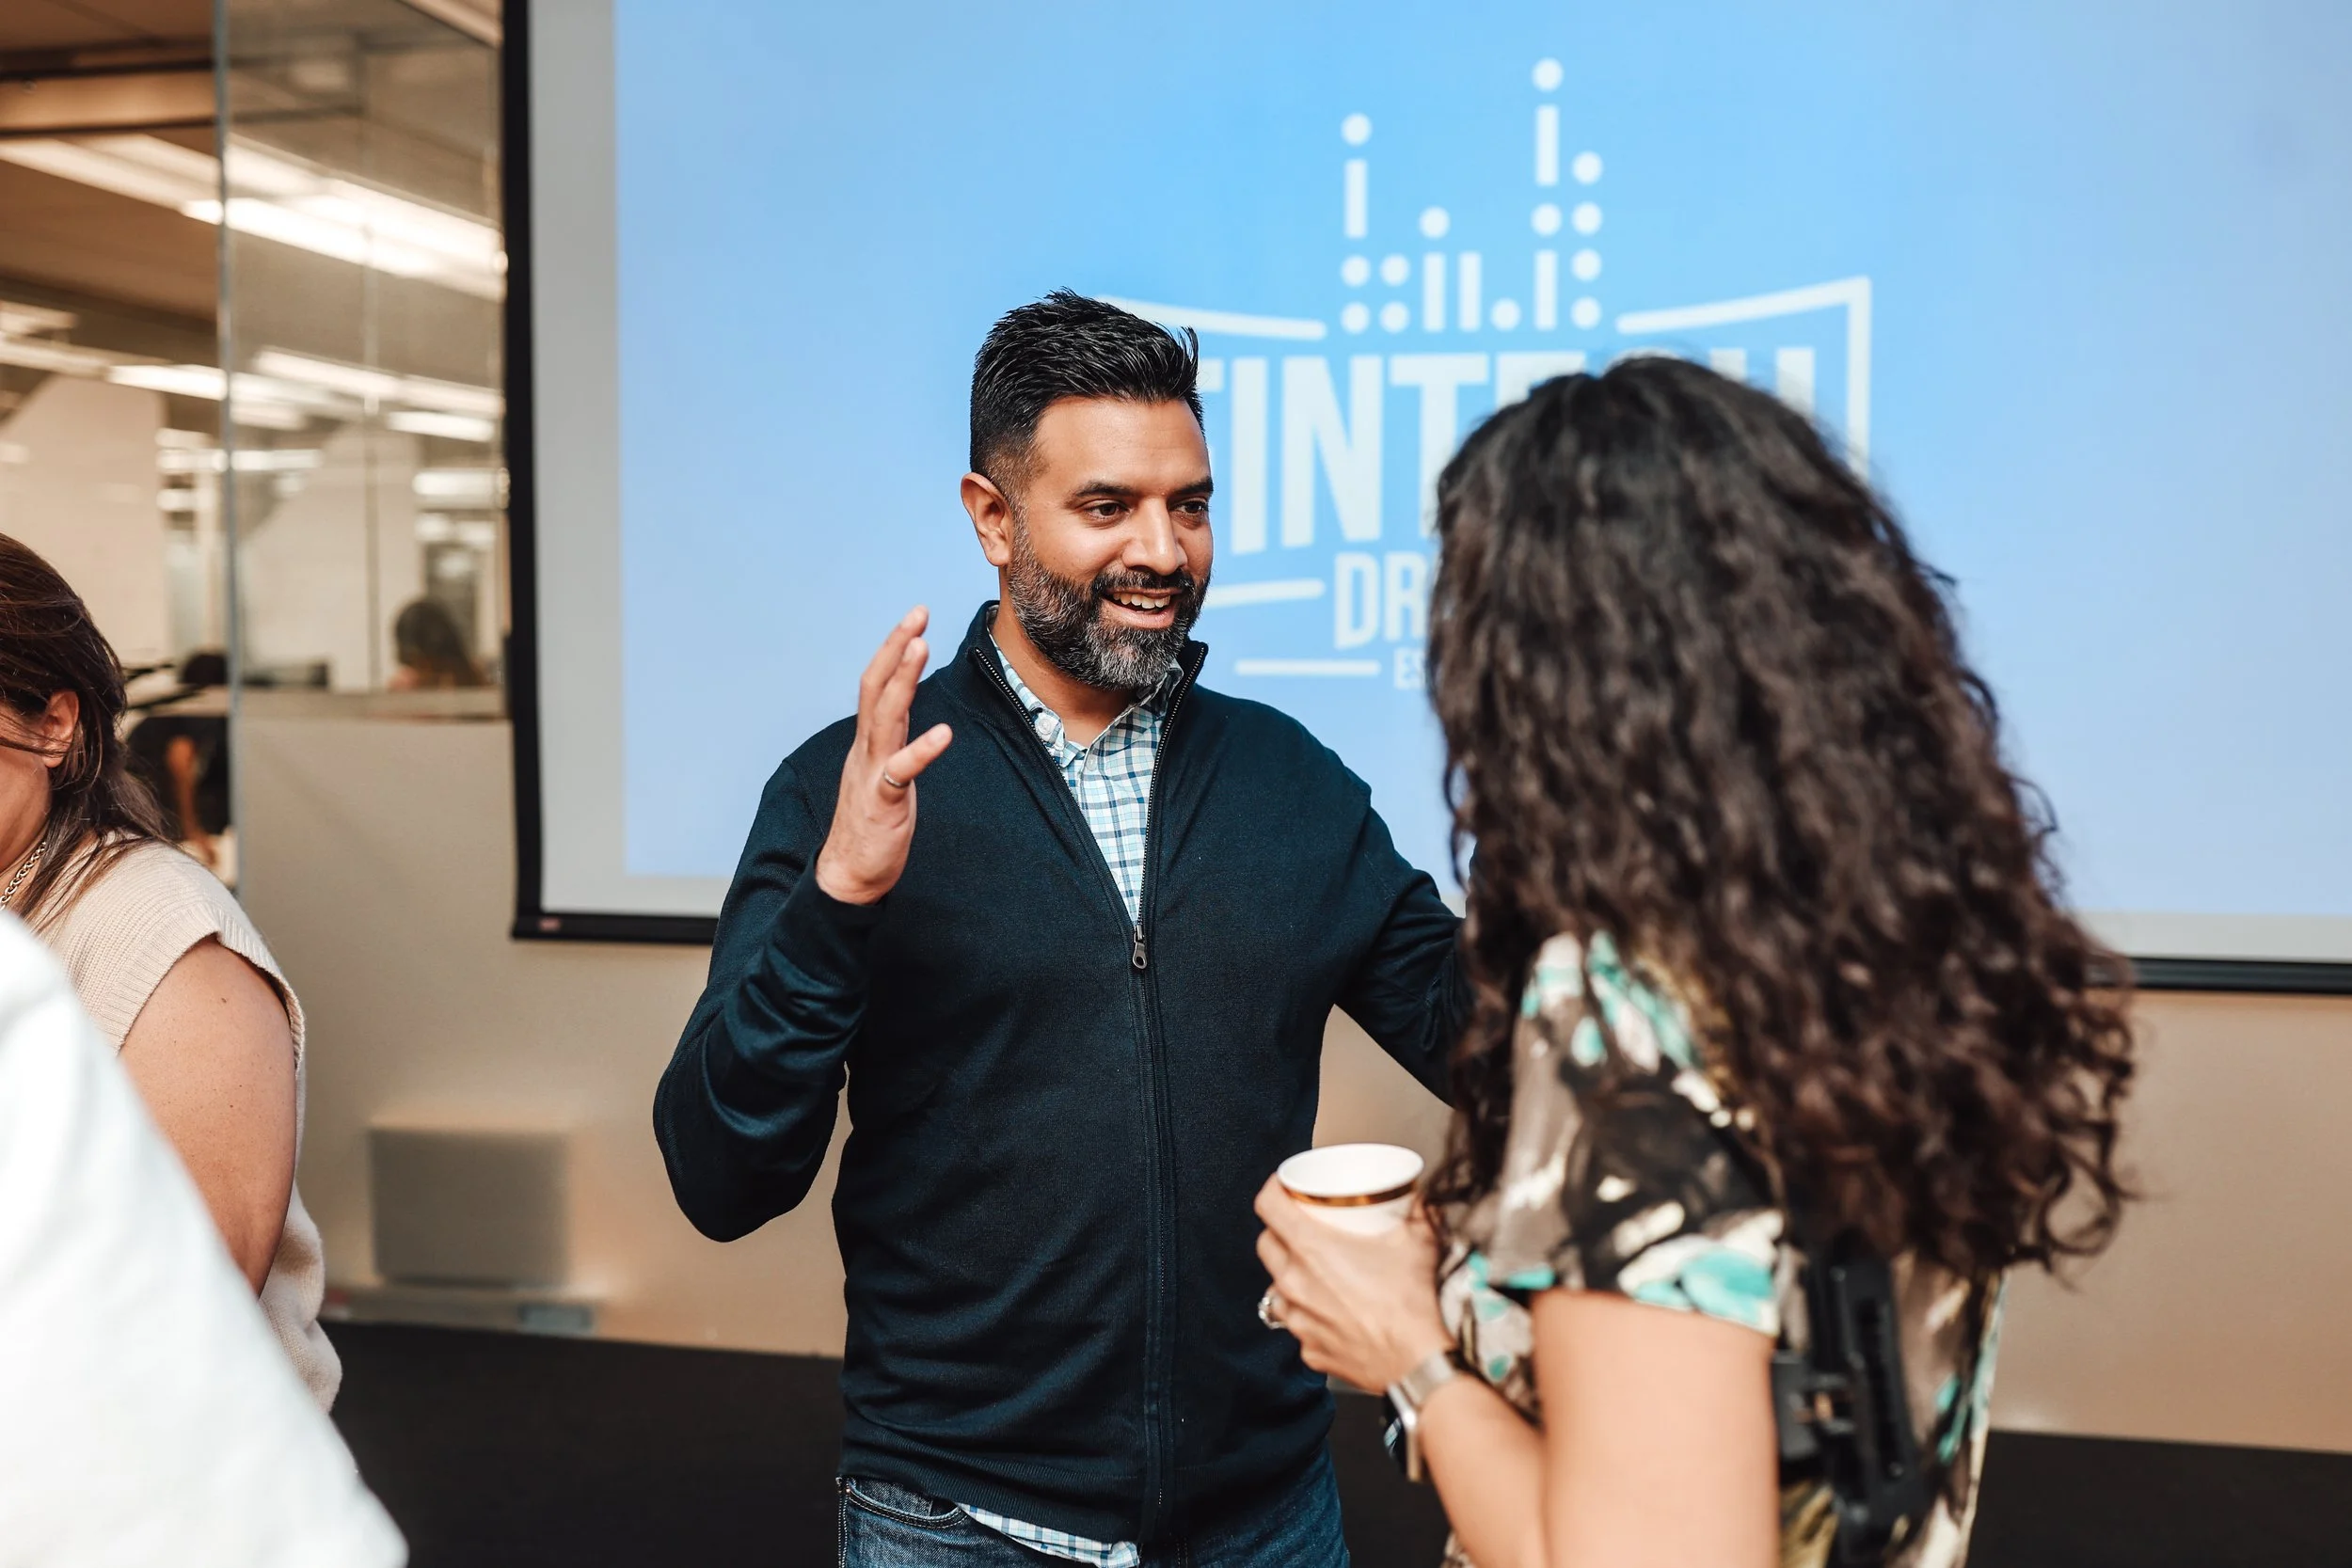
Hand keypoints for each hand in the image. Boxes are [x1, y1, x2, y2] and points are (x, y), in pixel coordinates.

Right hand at [813, 608, 953, 904]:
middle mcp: (866, 749)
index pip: (877, 684)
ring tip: (919, 647)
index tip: (914, 619)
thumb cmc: (870, 822)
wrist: (849, 873)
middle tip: (917, 613)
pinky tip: (944, 734)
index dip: (894, 649)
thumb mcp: (884, 769)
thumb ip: (893, 737)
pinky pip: (900, 772)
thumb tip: (904, 706)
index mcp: (869, 741)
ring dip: (902, 681)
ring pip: (884, 717)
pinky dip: (921, 751)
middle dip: (896, 647)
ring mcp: (872, 773)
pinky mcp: (883, 802)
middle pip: (875, 687)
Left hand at [1254, 1176, 1452, 1393]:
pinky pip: (1298, 1324)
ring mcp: (1298, 1320)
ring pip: (1277, 1286)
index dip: (1273, 1188)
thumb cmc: (1411, 1305)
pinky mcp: (1309, 1348)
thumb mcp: (1418, 1240)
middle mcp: (1295, 1283)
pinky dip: (1309, 1314)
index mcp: (1311, 1250)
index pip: (1268, 1206)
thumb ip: (1416, 1209)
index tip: (1285, 1185)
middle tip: (1304, 1224)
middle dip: (1279, 1230)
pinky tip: (1331, 1310)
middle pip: (1266, 1244)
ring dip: (1290, 1274)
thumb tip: (1416, 1196)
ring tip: (1315, 1270)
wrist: (1417, 1363)